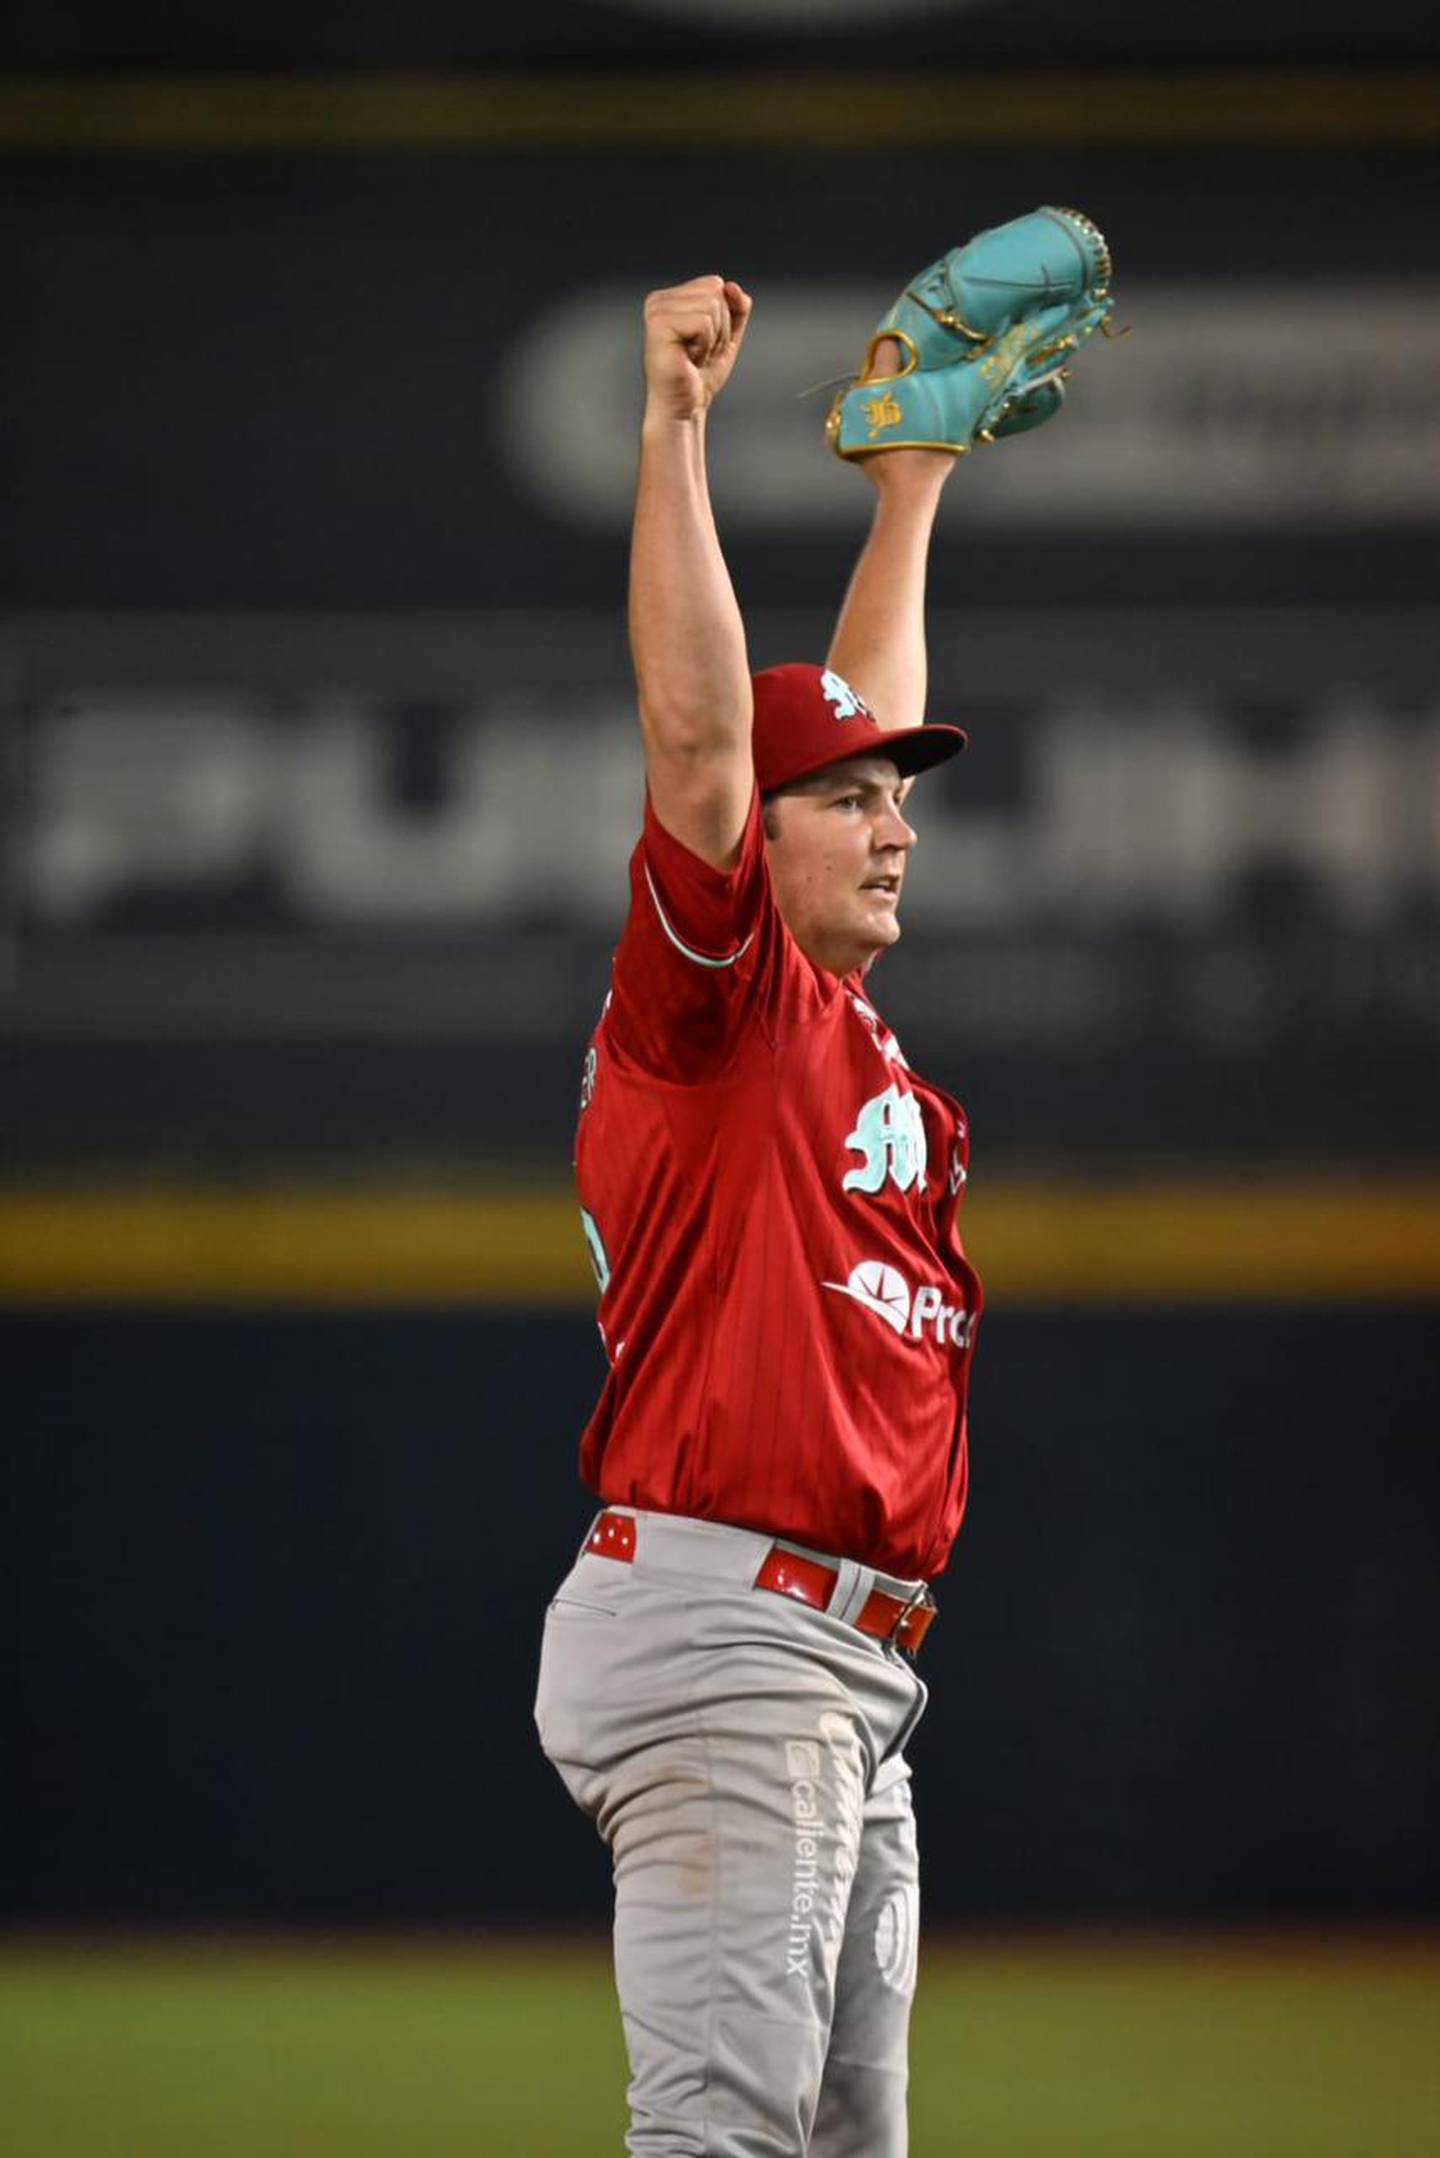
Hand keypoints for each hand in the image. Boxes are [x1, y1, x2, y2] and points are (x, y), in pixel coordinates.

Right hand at [642, 276, 751, 422]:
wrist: (685, 408)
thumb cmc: (700, 376)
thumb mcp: (728, 335)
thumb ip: (737, 308)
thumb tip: (731, 286)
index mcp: (672, 298)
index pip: (716, 284)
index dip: (723, 318)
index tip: (704, 343)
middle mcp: (660, 300)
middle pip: (715, 292)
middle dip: (719, 328)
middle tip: (699, 353)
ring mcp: (657, 310)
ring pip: (712, 306)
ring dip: (712, 339)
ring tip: (694, 357)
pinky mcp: (659, 324)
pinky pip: (704, 322)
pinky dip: (704, 346)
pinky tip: (688, 359)